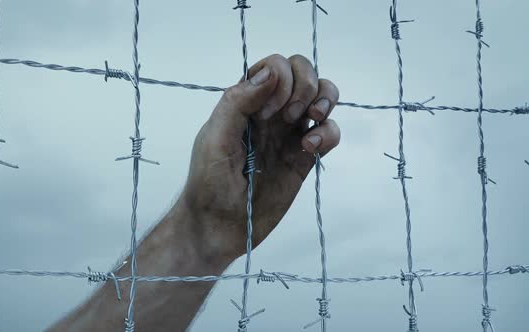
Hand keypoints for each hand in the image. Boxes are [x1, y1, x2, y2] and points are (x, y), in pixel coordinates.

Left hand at [180, 54, 340, 262]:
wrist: (219, 227)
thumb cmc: (208, 183)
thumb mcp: (214, 138)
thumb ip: (238, 102)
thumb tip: (272, 72)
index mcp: (246, 103)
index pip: (275, 67)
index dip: (280, 79)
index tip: (267, 113)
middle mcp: (270, 114)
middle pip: (303, 73)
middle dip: (305, 85)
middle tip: (288, 117)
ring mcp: (289, 135)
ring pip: (322, 97)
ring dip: (324, 100)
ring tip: (311, 120)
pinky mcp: (305, 158)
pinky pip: (330, 132)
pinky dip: (328, 133)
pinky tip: (310, 147)